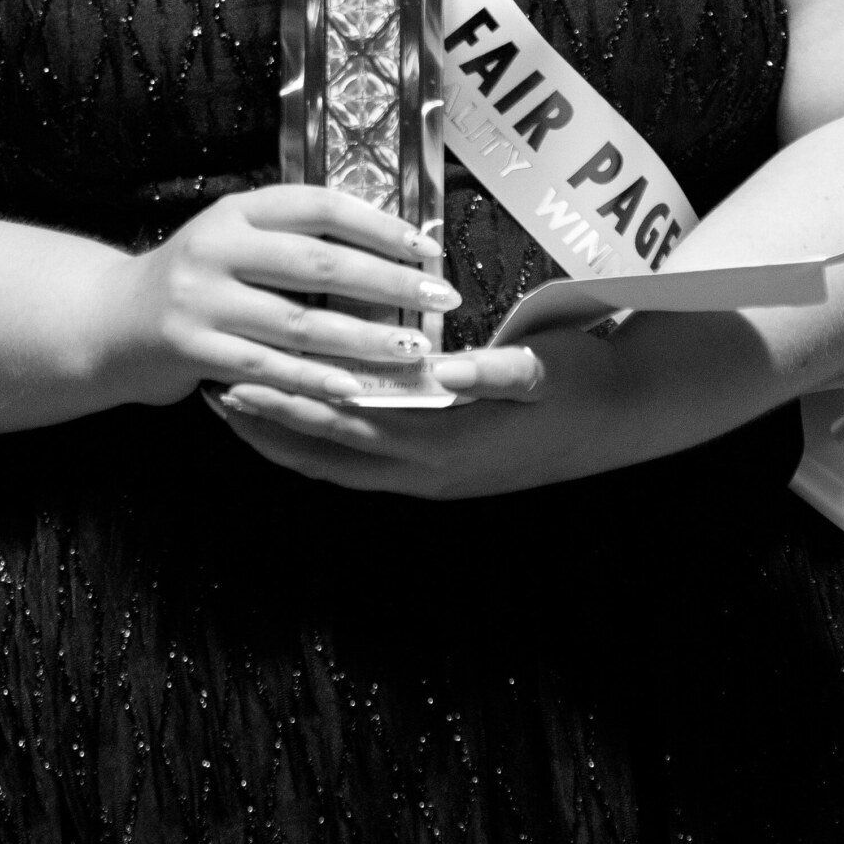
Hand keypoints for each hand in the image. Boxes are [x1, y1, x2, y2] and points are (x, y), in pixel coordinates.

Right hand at [102, 184, 459, 408]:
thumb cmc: (194, 281)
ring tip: (413, 349)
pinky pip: (267, 368)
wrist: (108, 322)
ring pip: (300, 322)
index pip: (320, 206)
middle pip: (319, 263)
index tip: (428, 247)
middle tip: (440, 298)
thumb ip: (292, 238)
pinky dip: (313, 378)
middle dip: (389, 283)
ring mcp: (201, 300)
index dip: (380, 224)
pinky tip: (354, 386)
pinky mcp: (191, 349)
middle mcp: (217, 247)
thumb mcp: (234, 240)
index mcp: (238, 211)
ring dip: (364, 339)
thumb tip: (388, 247)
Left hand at [208, 323, 630, 500]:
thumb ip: (499, 369)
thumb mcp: (548, 364)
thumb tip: (448, 370)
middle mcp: (431, 472)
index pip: (348, 427)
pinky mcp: (441, 473)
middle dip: (268, 425)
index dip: (289, 407)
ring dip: (287, 439)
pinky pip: (363, 466)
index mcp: (447, 443)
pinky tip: (301, 422)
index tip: (238, 379)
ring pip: (341, 466)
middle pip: (328, 455)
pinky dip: (322, 446)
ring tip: (238, 408)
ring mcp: (434, 478)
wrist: (629, 415)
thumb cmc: (585, 377)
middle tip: (214, 393)